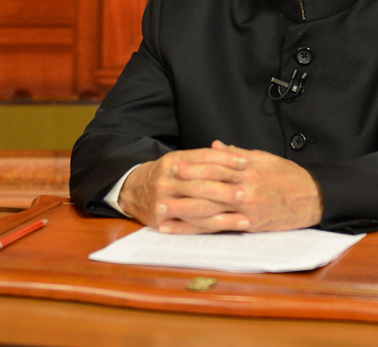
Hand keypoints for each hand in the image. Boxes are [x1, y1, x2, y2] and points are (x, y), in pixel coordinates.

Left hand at [118, 141, 322, 233]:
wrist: (313, 198)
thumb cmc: (288, 176)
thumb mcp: (264, 158)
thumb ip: (237, 152)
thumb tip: (215, 144)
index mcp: (248, 170)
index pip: (216, 166)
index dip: (193, 166)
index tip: (174, 166)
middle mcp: (246, 190)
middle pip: (208, 190)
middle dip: (182, 191)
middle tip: (160, 190)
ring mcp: (247, 210)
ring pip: (211, 211)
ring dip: (184, 214)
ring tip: (163, 213)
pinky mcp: (250, 225)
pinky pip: (221, 228)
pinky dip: (200, 230)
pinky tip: (185, 230)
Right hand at [118, 145, 249, 233]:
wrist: (132, 191)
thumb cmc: (164, 175)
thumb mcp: (178, 161)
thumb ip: (202, 158)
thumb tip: (232, 151)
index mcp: (173, 161)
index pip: (202, 158)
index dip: (225, 160)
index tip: (245, 162)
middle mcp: (167, 180)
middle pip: (200, 184)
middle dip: (224, 189)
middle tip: (245, 191)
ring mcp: (164, 200)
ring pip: (197, 207)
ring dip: (223, 213)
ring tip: (245, 216)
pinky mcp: (163, 220)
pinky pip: (191, 225)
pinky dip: (213, 227)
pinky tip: (230, 226)